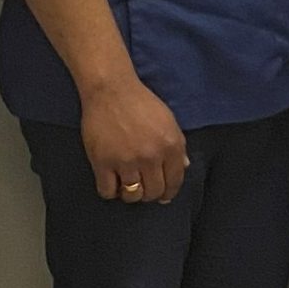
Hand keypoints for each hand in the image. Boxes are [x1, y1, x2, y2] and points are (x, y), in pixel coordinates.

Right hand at [79, 76, 189, 202]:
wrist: (111, 90)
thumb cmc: (141, 103)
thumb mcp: (168, 121)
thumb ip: (178, 146)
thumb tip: (185, 166)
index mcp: (171, 146)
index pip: (174, 181)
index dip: (169, 193)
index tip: (163, 197)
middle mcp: (151, 157)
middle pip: (154, 192)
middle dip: (150, 195)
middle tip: (144, 189)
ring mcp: (126, 161)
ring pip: (133, 196)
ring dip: (131, 195)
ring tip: (127, 185)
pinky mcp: (103, 163)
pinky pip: (108, 191)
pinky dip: (111, 192)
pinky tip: (112, 182)